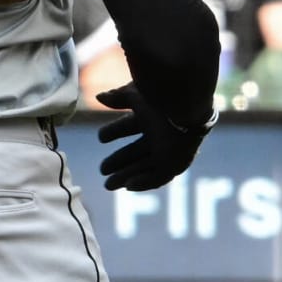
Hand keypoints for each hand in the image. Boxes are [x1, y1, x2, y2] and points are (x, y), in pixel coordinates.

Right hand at [97, 82, 213, 190]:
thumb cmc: (159, 97)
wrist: (183, 107)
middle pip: (137, 152)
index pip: (130, 126)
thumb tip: (99, 97)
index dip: (115, 131)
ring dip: (128, 176)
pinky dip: (144, 183)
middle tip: (102, 170)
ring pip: (146, 167)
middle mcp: (161, 134)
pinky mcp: (175, 163)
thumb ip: (117, 97)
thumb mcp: (133, 95)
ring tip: (108, 185)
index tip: (101, 138)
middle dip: (119, 162)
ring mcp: (169, 150)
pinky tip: (128, 186)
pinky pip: (159, 178)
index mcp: (152, 116)